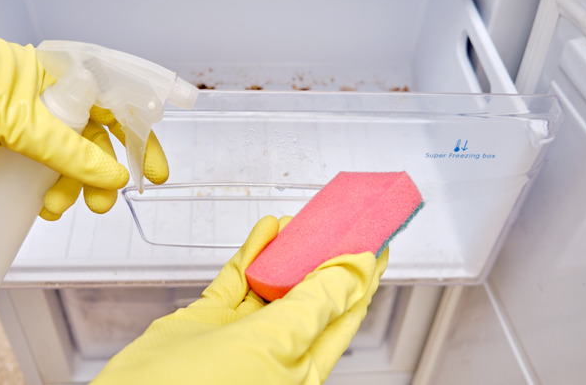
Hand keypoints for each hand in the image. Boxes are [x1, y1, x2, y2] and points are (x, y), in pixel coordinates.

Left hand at [0, 0, 165, 218]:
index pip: (118, 104)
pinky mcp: (5, 148)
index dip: (141, 138)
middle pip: (98, 140)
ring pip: (69, 162)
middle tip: (106, 201)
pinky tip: (44, 206)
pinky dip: (47, 192)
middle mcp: (50, 101)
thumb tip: (112, 174)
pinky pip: (39, 174)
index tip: (154, 171)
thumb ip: (66, 150)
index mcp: (60, 79)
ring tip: (60, 207)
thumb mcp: (13, 118)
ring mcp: (27, 126)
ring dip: (73, 188)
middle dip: (107, 173)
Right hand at [91, 216, 388, 384]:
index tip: (376, 240)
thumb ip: (314, 307)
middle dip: (325, 255)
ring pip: (273, 282)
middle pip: (310, 293)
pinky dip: (251, 254)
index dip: (361, 275)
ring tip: (303, 221)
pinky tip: (265, 232)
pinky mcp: (209, 322)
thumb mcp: (272, 346)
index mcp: (302, 366)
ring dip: (288, 249)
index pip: (343, 312)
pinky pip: (236, 281)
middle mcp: (275, 350)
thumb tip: (354, 273)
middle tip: (339, 220)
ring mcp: (240, 335)